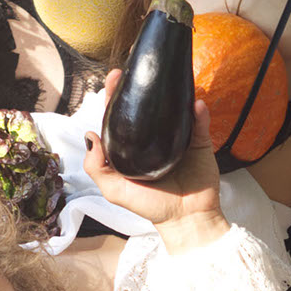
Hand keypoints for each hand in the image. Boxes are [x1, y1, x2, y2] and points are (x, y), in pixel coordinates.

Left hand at [85, 80, 225, 241]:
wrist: (186, 220)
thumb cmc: (150, 207)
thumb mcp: (116, 191)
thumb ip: (97, 168)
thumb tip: (89, 135)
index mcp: (132, 148)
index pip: (121, 117)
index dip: (115, 97)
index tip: (113, 79)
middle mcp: (154, 139)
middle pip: (146, 107)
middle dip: (140, 85)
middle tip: (134, 70)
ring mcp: (178, 139)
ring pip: (174, 109)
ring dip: (172, 92)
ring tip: (165, 76)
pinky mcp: (199, 143)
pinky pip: (200, 123)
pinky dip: (199, 112)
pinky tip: (195, 103)